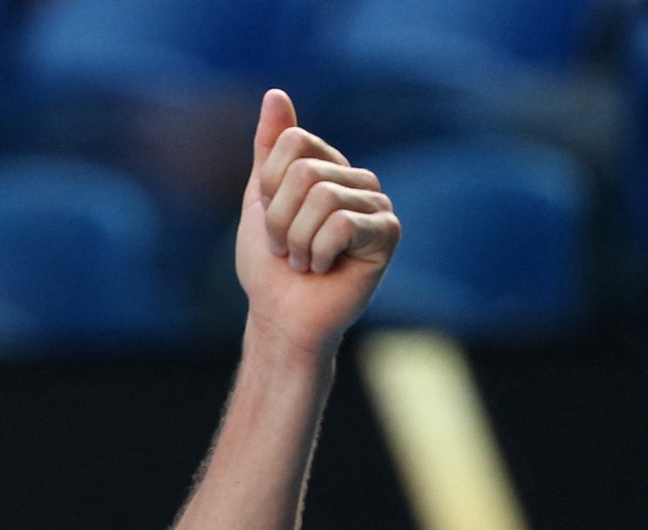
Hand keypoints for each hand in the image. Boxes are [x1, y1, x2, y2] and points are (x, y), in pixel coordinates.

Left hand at [236, 90, 399, 359]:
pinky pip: (342, 224)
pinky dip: (318, 252)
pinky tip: (323, 269)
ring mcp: (377, 204)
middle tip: (284, 249)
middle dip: (278, 220)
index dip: (268, 187)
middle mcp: (358, 179)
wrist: (280, 316)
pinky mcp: (388, 233)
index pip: (292, 143)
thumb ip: (269, 149)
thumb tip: (276, 94)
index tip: (270, 220)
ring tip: (302, 261)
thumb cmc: (269, 265)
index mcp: (328, 166)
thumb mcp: (259, 199)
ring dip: (295, 240)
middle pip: (305, 172)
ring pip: (322, 197)